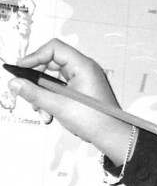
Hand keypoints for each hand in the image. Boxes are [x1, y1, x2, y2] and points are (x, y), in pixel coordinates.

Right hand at [8, 39, 133, 163]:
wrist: (112, 136)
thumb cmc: (95, 120)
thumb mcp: (58, 106)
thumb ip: (34, 93)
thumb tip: (15, 83)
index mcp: (83, 66)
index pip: (54, 48)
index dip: (35, 56)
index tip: (21, 69)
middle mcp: (84, 70)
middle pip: (50, 64)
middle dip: (36, 81)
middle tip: (28, 94)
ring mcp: (83, 80)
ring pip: (52, 79)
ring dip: (42, 95)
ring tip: (42, 112)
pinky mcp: (80, 91)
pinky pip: (59, 89)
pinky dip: (51, 99)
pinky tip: (49, 115)